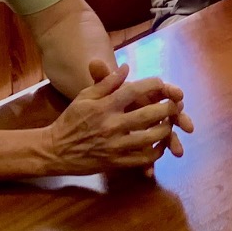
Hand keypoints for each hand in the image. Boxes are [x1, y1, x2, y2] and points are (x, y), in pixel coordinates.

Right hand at [46, 59, 193, 171]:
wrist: (54, 150)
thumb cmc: (70, 120)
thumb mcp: (84, 97)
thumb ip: (106, 82)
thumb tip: (127, 67)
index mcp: (104, 106)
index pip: (135, 91)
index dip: (153, 85)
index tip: (163, 83)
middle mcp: (112, 125)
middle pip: (149, 114)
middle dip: (168, 108)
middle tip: (176, 105)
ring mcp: (116, 145)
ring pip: (151, 138)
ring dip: (165, 130)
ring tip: (169, 124)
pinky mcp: (117, 162)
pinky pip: (144, 159)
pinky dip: (156, 152)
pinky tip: (159, 145)